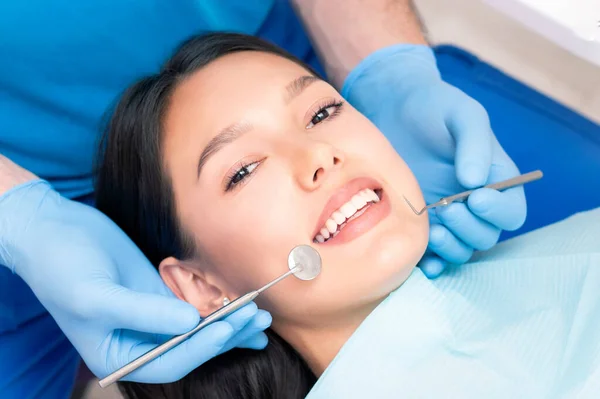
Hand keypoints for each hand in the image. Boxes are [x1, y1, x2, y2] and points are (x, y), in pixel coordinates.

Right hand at [0, 179, 270, 382]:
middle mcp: (138, 342)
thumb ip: (144, 312)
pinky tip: (242, 307)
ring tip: (259, 316)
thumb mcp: (97, 295)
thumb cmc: (62, 266)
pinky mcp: (160, 294)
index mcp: (118, 355)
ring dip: (228, 324)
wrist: (54, 229)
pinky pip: (195, 308)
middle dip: (223, 335)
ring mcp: (152, 317)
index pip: (167, 363)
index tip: (227, 327)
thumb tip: (191, 323)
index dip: (200, 349)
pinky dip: (218, 308)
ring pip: (197, 329)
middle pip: (189, 348)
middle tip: (254, 317)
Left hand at [341, 45, 526, 277]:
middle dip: (469, 228)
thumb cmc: (435, 107)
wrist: (394, 109)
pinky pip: (429, 252)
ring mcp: (445, 216)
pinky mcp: (417, 223)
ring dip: (451, 247)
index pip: (511, 211)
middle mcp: (474, 204)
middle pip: (486, 235)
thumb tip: (476, 182)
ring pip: (460, 248)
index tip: (476, 198)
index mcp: (496, 180)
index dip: (498, 211)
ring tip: (433, 231)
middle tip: (446, 209)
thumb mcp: (462, 115)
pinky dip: (429, 262)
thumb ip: (474, 145)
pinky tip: (422, 262)